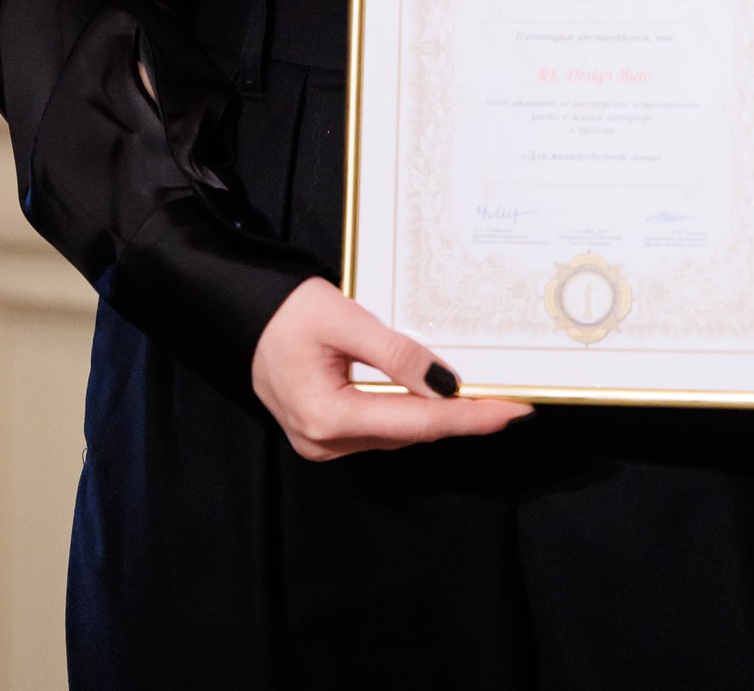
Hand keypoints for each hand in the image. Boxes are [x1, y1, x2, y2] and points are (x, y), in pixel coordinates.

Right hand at [252, 277, 530, 460]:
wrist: (240, 315)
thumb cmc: (285, 310)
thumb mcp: (342, 318)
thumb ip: (395, 352)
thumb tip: (447, 382)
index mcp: (328, 417)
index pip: (418, 422)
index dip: (470, 417)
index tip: (514, 410)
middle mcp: (325, 442)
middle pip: (410, 431)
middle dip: (461, 416)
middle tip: (509, 399)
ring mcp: (322, 443)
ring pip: (396, 432)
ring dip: (437, 414)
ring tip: (481, 396)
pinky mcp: (323, 434)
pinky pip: (379, 426)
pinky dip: (409, 411)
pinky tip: (434, 395)